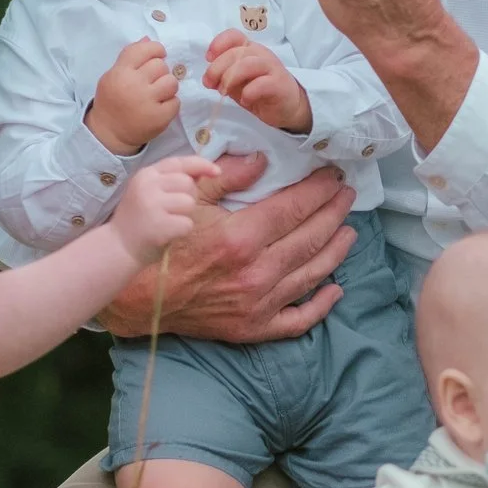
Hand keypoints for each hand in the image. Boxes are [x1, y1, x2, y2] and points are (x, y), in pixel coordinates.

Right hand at [87, 38, 177, 153]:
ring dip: (168, 87)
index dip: (156, 49)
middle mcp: (134, 85)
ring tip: (158, 94)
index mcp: (121, 72)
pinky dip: (170, 104)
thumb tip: (149, 39)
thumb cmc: (112, 100)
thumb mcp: (113, 75)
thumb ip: (130, 57)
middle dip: (160, 71)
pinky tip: (159, 107)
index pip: (145, 49)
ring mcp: (147, 102)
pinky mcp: (159, 118)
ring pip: (172, 82)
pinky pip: (176, 102)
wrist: (109, 132)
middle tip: (152, 81)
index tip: (159, 55)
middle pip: (161, 65)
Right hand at [99, 164, 357, 343]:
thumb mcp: (186, 199)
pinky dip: (321, 305)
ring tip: (349, 231)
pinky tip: (335, 289)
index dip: (319, 189)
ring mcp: (257, 304)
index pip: (295, 208)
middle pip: (310, 238)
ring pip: (311, 274)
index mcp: (240, 238)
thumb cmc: (162, 244)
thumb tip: (263, 160)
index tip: (333, 175)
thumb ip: (226, 176)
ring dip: (336, 251)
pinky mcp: (253, 328)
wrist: (137, 298)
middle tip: (347, 197)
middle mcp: (255, 273)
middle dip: (334, 213)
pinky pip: (298, 320)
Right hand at [108, 154, 219, 264]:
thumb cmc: (139, 219)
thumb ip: (172, 180)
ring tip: (166, 221)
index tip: (216, 171)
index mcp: (146, 174)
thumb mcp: (149, 192)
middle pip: (188, 183)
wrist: (118, 247)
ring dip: (184, 215)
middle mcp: (147, 185)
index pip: (179, 162)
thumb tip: (200, 173)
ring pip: (189, 203)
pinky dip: (181, 230)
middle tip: (170, 210)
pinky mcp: (159, 225)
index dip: (201, 164)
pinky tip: (166, 233)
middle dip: (188, 196)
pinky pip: (187, 223)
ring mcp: (152, 205)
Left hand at [205, 31, 312, 133]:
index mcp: (249, 50)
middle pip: (237, 52)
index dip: (219, 43)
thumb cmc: (260, 91)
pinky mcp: (279, 84)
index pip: (234, 36)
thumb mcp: (237, 82)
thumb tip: (208, 78)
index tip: (208, 58)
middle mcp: (261, 54)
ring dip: (231, 77)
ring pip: (249, 64)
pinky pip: (262, 84)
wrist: (287, 107)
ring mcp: (272, 68)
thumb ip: (223, 76)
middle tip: (210, 82)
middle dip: (218, 67)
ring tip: (224, 92)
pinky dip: (249, 92)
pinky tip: (245, 100)